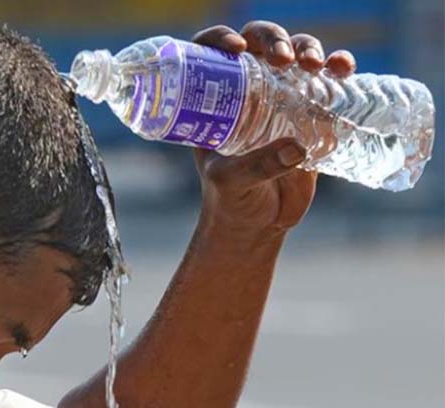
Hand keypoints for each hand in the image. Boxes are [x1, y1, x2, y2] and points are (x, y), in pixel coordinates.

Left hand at [190, 21, 356, 236]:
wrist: (258, 222)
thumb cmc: (230, 199)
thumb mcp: (231, 182)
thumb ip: (258, 167)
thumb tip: (296, 148)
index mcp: (216, 100)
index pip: (211, 54)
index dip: (219, 40)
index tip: (236, 49)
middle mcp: (248, 91)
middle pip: (259, 43)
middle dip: (273, 39)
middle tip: (284, 59)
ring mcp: (281, 99)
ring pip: (296, 54)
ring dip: (308, 47)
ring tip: (316, 65)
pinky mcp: (312, 113)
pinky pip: (327, 81)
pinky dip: (338, 67)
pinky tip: (344, 69)